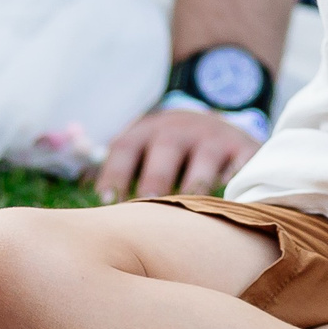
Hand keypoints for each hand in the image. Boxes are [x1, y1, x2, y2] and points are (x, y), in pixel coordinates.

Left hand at [94, 104, 261, 201]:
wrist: (221, 119)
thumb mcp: (145, 146)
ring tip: (190, 209)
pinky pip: (243, 163)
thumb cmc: (170, 150)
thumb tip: (81, 194)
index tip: (107, 202)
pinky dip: (238, 180)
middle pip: (165, 148)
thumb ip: (119, 169)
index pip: (126, 146)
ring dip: (196, 183)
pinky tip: (234, 200)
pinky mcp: (245, 147)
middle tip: (149, 203)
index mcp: (149, 130)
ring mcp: (216, 136)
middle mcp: (182, 128)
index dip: (115, 172)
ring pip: (205, 158)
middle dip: (156, 177)